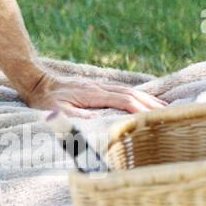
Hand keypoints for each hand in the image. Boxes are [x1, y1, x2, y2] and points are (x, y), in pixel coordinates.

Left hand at [22, 69, 166, 117]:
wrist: (36, 82)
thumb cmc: (46, 102)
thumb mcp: (57, 112)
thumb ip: (76, 117)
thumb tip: (99, 122)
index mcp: (92, 94)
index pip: (123, 100)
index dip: (140, 108)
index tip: (156, 117)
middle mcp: (98, 88)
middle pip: (131, 94)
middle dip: (150, 103)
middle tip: (170, 113)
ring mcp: (98, 86)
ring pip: (127, 91)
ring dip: (146, 99)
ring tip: (163, 108)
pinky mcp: (95, 88)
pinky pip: (120, 91)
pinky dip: (135, 96)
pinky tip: (142, 102)